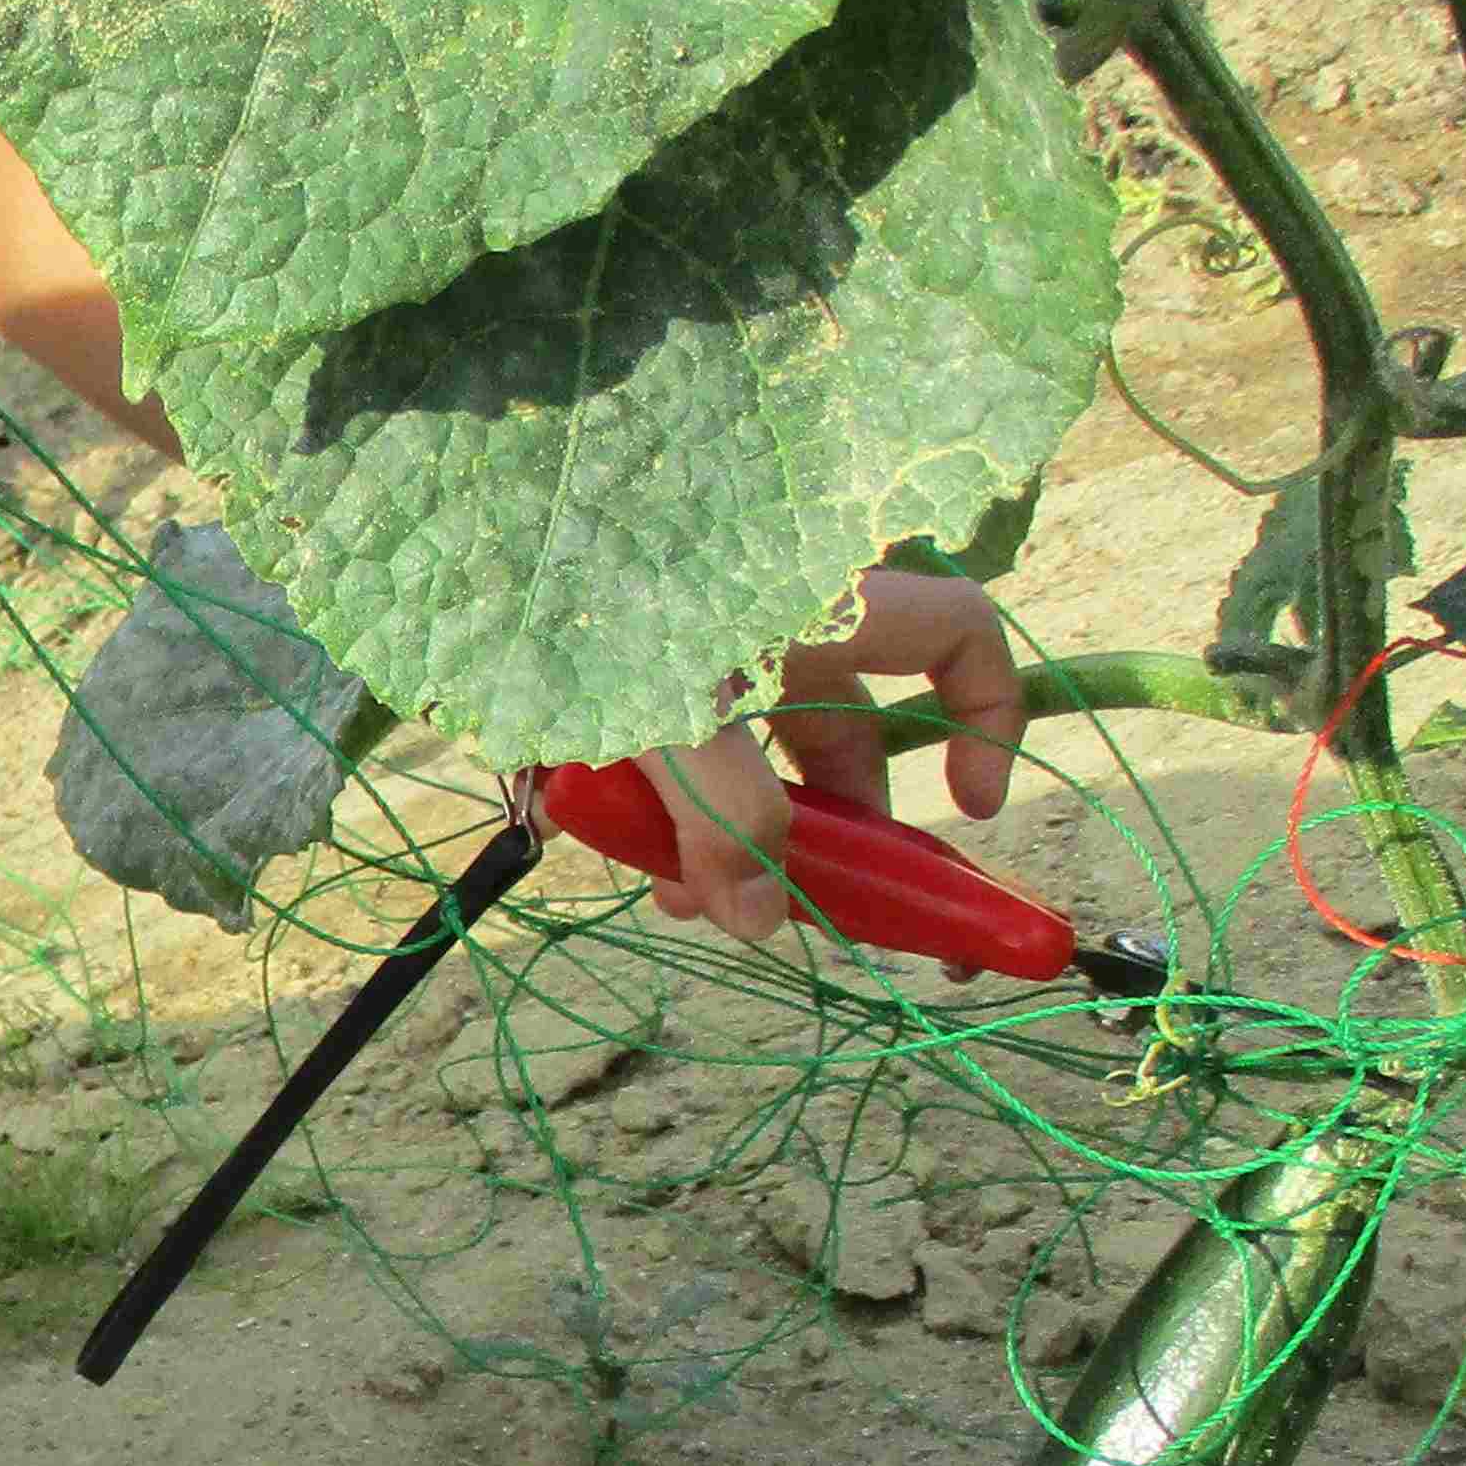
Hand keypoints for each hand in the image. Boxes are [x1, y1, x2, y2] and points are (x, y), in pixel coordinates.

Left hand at [631, 565, 1024, 946]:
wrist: (479, 542)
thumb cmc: (599, 596)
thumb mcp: (678, 712)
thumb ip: (726, 819)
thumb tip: (759, 922)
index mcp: (827, 601)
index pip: (962, 635)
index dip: (986, 721)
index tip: (967, 812)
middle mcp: (785, 615)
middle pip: (844, 737)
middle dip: (821, 833)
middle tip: (794, 910)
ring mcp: (713, 639)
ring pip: (752, 757)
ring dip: (728, 840)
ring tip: (682, 899)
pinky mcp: (642, 663)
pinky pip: (680, 747)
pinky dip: (665, 806)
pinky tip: (625, 852)